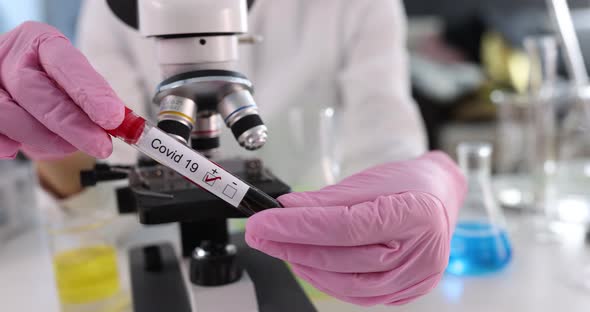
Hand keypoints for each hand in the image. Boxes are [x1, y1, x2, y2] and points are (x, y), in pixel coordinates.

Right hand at [0, 22, 123, 159]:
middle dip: (72, 124)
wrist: (20, 83)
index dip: (89, 91)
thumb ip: (95, 97)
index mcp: (40, 41)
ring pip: (10, 114)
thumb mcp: (75, 79)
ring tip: (69, 146)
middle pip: (34, 90)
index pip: (64, 63)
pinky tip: (26, 147)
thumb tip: (121, 124)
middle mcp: (9, 56)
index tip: (112, 116)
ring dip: (45, 138)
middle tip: (100, 144)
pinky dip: (12, 145)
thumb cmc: (52, 82)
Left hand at [246, 151, 465, 305]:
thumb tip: (285, 210)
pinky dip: (328, 281)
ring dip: (307, 267)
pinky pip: (360, 296)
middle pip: (344, 258)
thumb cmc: (408, 184)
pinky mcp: (407, 292)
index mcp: (415, 215)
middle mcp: (421, 253)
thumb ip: (326, 200)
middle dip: (293, 247)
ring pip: (348, 284)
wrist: (439, 198)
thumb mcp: (368, 180)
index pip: (345, 227)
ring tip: (281, 248)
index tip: (263, 222)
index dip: (298, 227)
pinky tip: (308, 265)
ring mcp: (416, 278)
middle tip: (261, 235)